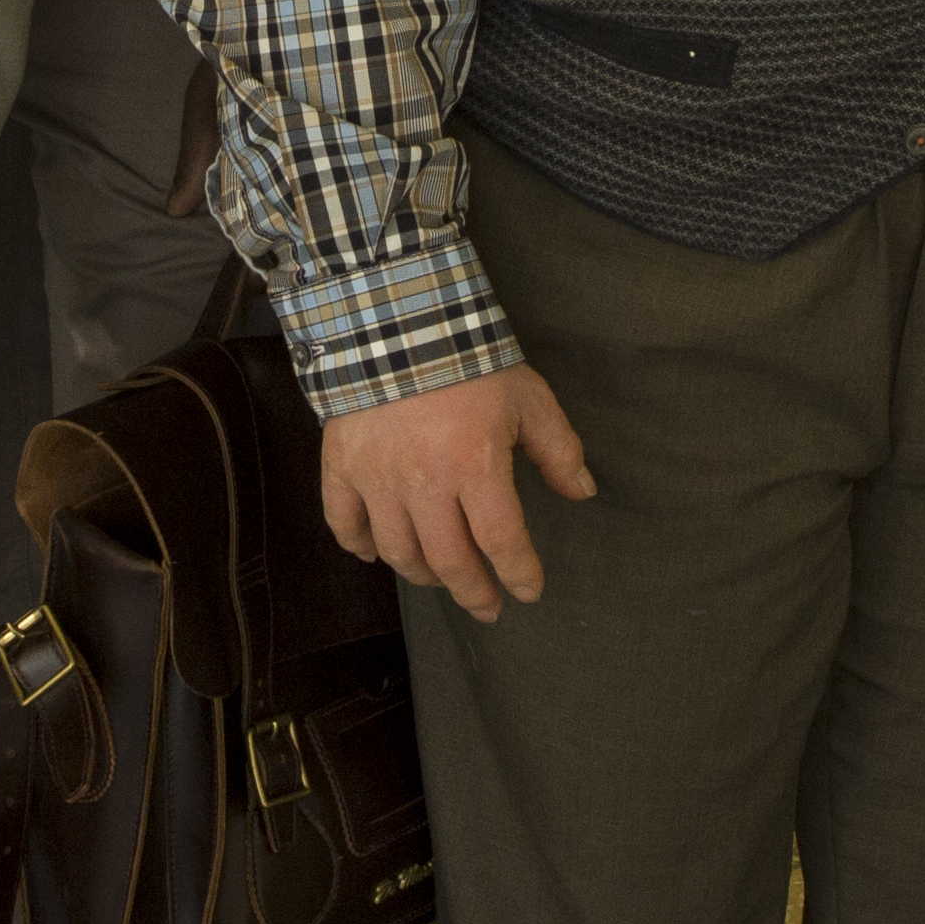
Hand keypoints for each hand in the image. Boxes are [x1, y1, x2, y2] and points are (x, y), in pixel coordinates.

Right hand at [315, 371, 597, 622]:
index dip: (519, 573)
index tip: (529, 591)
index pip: (502, 541)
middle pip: (449, 561)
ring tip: (441, 577)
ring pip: (398, 551)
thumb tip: (583, 492)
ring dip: (423, 574)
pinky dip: (359, 546)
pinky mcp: (340, 465)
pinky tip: (376, 553)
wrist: (393, 317)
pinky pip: (343, 522)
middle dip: (474, 591)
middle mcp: (424, 483)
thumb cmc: (469, 358)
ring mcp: (377, 478)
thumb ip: (557, 448)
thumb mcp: (527, 397)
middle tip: (488, 606)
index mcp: (475, 466)